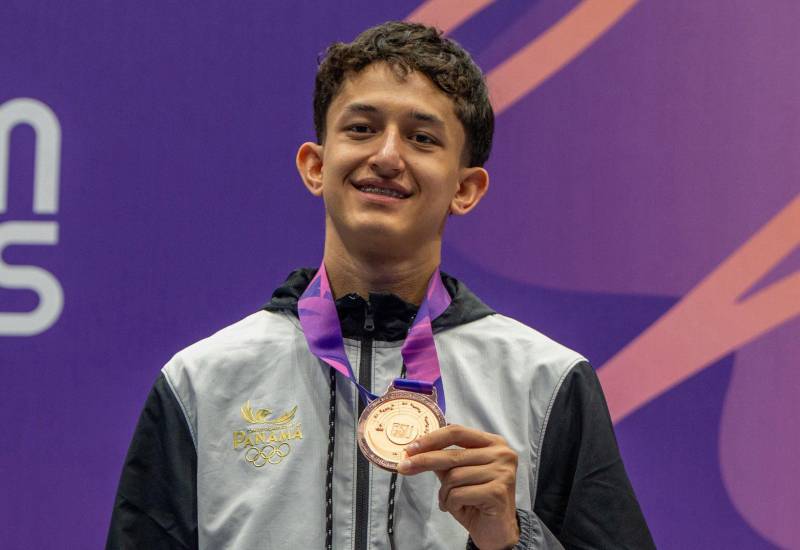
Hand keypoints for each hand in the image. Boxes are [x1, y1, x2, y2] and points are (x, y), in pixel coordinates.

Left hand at [397, 425, 519, 549]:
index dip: (432, 439)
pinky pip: (459, 493)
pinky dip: (451, 503)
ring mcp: (502, 472)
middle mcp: (502, 454)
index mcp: (493, 443)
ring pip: (454, 476)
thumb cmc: (477, 501)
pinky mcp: (498, 491)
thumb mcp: (459, 476)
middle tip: (404, 467)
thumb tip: (415, 451)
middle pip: (453, 454)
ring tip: (450, 501)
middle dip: (424, 461)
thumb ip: (444, 461)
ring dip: (444, 493)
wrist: (497, 532)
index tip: (411, 447)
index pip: (457, 432)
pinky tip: (459, 508)